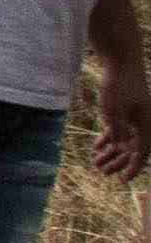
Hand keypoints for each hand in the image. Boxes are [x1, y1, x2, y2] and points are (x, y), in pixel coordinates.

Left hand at [101, 58, 149, 183]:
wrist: (122, 62)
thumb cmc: (119, 85)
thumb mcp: (114, 110)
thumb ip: (117, 128)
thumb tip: (118, 144)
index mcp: (147, 124)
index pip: (142, 152)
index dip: (133, 168)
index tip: (123, 180)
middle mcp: (144, 122)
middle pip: (133, 149)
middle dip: (119, 162)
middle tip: (103, 172)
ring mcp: (136, 116)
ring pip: (125, 140)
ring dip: (112, 152)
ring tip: (96, 162)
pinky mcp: (127, 110)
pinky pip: (120, 129)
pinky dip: (109, 138)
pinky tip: (97, 147)